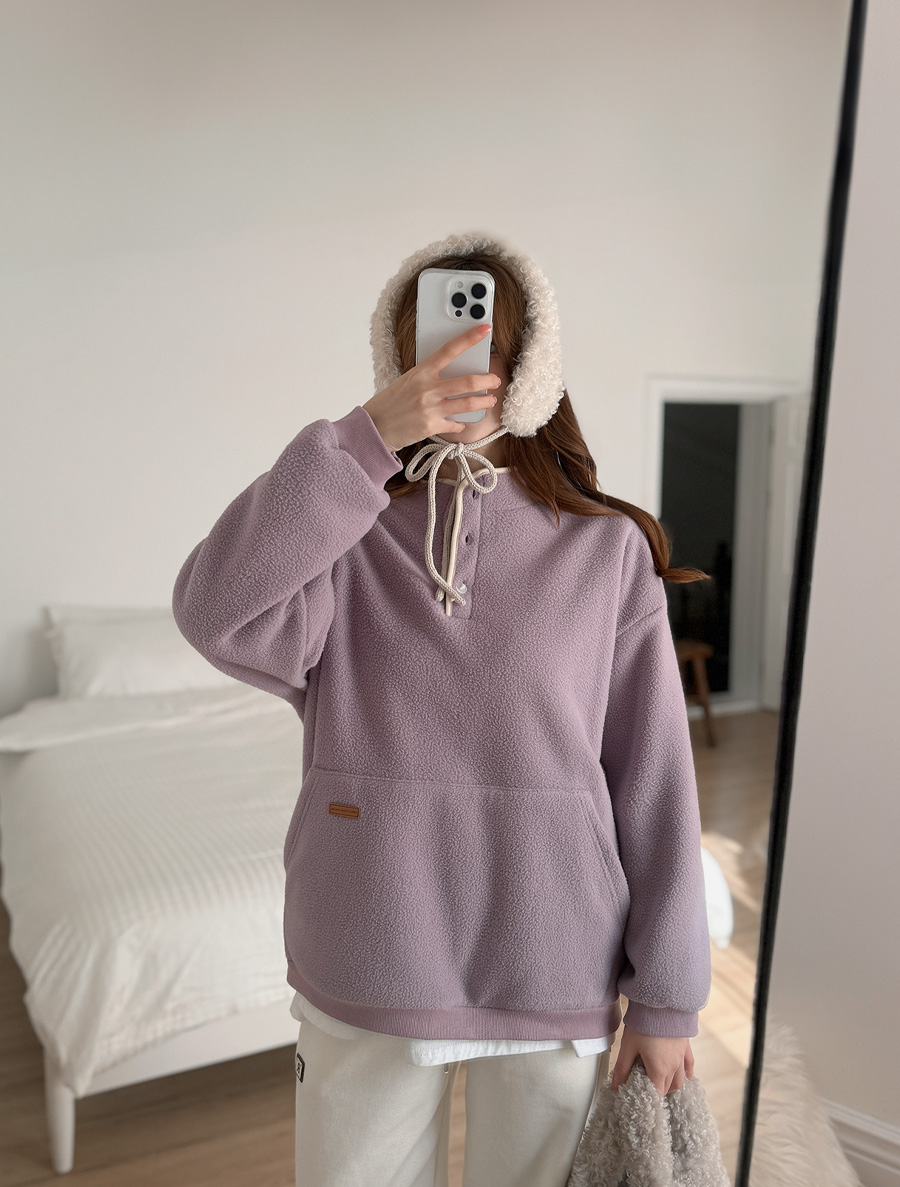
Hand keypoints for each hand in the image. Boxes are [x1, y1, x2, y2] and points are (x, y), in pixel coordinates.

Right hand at [363, 323, 500, 453]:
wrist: (375, 426)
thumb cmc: (390, 402)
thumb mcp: (407, 381)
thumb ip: (428, 376)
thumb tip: (450, 374)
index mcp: (421, 372)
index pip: (449, 350)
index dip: (469, 338)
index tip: (485, 329)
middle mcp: (428, 389)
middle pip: (468, 381)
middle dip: (487, 380)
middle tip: (495, 380)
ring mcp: (431, 408)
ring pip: (468, 404)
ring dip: (484, 402)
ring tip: (490, 400)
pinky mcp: (432, 426)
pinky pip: (455, 424)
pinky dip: (460, 424)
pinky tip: (461, 423)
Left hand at [610, 1024, 693, 1095]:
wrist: (662, 1003)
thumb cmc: (645, 1024)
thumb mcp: (628, 1046)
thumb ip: (622, 1068)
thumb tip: (616, 1086)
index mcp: (659, 1070)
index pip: (657, 1094)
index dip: (649, 1098)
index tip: (641, 1098)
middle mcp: (673, 1067)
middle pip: (668, 1088)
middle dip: (658, 1090)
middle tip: (646, 1088)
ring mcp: (681, 1057)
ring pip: (680, 1080)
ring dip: (672, 1085)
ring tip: (662, 1083)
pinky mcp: (686, 1047)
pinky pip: (689, 1066)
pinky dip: (686, 1074)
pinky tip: (685, 1076)